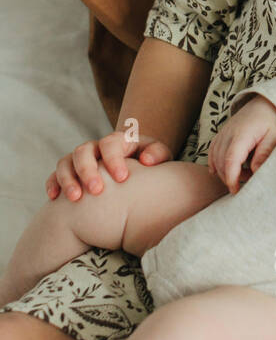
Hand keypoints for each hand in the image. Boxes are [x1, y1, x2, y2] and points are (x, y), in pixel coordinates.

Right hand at [46, 129, 173, 200]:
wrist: (136, 168)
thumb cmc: (149, 162)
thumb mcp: (158, 156)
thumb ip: (158, 153)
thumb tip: (146, 160)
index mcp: (117, 141)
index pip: (110, 143)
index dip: (114, 159)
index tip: (121, 178)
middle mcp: (95, 148)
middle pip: (83, 151)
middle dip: (88, 170)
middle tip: (96, 191)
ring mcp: (80, 160)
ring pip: (65, 162)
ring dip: (68, 179)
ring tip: (75, 198)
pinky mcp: (69, 173)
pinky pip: (54, 175)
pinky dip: (53, 184)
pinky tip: (55, 198)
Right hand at [207, 95, 275, 193]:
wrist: (266, 102)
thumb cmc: (273, 120)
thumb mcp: (275, 136)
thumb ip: (264, 153)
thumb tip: (256, 172)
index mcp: (242, 134)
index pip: (231, 160)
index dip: (231, 178)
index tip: (235, 190)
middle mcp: (229, 133)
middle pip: (221, 161)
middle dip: (229, 177)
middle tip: (246, 183)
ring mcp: (223, 133)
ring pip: (215, 157)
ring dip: (224, 171)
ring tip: (242, 174)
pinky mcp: (222, 133)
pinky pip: (213, 150)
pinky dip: (214, 163)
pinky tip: (219, 171)